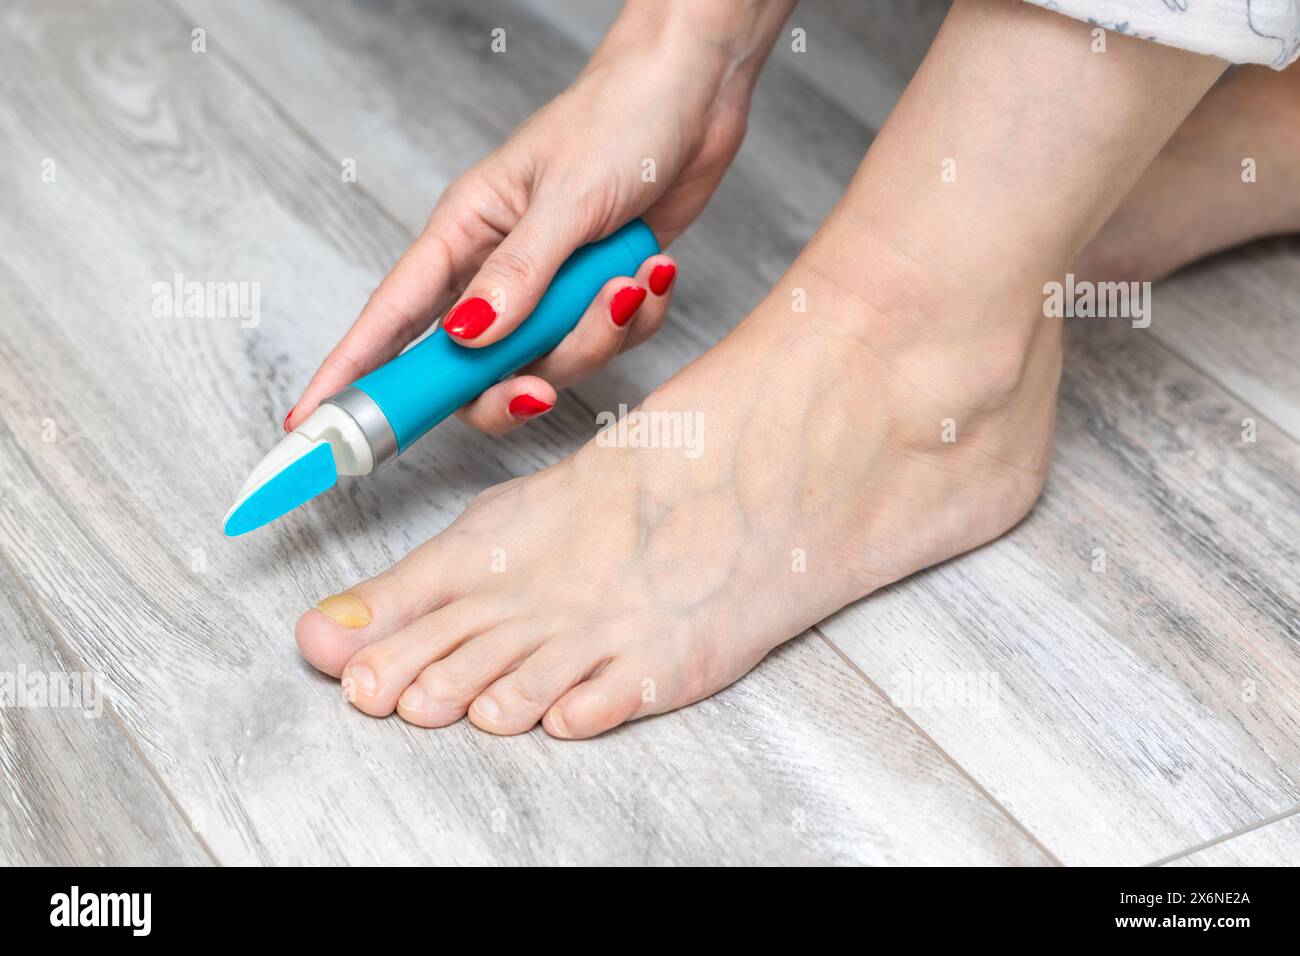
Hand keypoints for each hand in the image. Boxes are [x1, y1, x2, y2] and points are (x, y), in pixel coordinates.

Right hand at [286, 0, 789, 434]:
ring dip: (597, 334)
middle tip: (543, 390)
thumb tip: (465, 340)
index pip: (392, 316)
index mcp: (464, 233)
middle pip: (474, 370)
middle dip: (513, 387)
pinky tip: (651, 270)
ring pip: (551, 362)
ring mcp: (550, 286)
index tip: (312, 425)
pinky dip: (635, 316)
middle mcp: (499, 269)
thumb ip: (519, 275)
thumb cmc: (618, 118)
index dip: (352, 373)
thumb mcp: (566, 198)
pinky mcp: (597, 293)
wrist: (693, 88)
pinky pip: (606, 342)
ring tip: (630, 278)